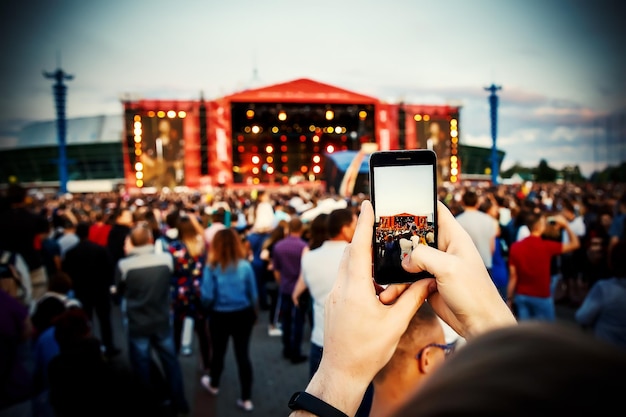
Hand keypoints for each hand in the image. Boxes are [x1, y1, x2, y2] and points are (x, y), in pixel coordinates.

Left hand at [308, 200, 431, 415]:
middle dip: (364, 236)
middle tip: (379, 224)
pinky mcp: (334, 304)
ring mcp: (334, 295)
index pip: (358, 247)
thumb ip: (412, 299)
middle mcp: (341, 288)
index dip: (363, 224)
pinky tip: (375, 282)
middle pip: (350, 253)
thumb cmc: (367, 351)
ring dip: (362, 256)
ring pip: (347, 266)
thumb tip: (428, 280)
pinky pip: (346, 279)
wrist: (341, 373)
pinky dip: (359, 272)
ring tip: (381, 252)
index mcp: (355, 289)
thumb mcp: (395, 324)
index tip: (367, 204)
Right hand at [383, 201, 515, 338]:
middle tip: (381, 237)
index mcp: (454, 237)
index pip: (436, 211)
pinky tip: (390, 290)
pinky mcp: (428, 283)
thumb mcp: (449, 268)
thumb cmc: (474, 293)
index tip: (398, 203)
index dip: (419, 204)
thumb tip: (405, 261)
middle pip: (417, 234)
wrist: (479, 324)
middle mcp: (443, 249)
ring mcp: (435, 266)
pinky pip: (408, 278)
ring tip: (381, 269)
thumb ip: (424, 256)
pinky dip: (398, 283)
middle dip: (400, 236)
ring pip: (409, 258)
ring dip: (396, 264)